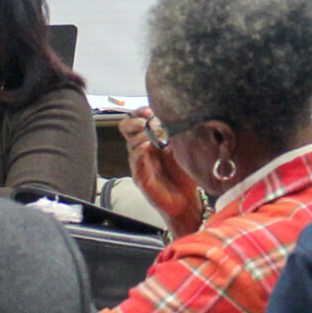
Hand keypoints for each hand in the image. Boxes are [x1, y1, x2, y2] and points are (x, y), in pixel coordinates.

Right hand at [123, 110, 205, 236]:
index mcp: (151, 139)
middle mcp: (142, 148)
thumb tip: (178, 115)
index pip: (136, 118)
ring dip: (141, 134)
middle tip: (148, 121)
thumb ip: (177, 134)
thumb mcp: (184, 149)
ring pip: (130, 141)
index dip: (140, 112)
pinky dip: (139, 149)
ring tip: (154, 134)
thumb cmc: (184, 175)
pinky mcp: (140, 176)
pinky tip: (148, 146)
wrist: (185, 201)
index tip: (151, 111)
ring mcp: (139, 162)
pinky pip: (134, 159)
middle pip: (126, 126)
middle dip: (136, 120)